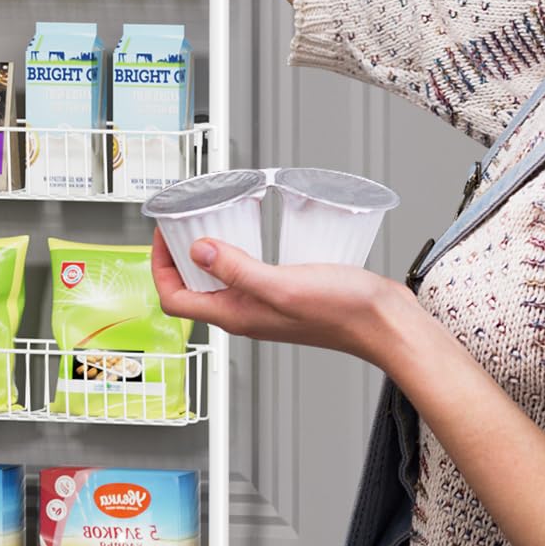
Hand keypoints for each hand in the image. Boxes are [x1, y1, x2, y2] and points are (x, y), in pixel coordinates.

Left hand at [150, 230, 407, 364]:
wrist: (384, 324)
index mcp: (237, 316)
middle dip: (178, 256)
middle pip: (192, 289)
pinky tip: (250, 232)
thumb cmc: (342, 312)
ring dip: (207, 252)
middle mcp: (245, 314)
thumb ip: (238, 269)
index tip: (163, 234)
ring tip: (208, 221)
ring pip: (219, 281)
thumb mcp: (282, 284)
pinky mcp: (284, 295)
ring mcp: (264, 306)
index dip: (160, 266)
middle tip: (181, 222)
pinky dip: (237, 252)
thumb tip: (196, 250)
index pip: (175, 299)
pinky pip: (247, 274)